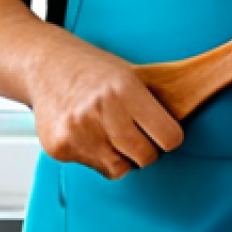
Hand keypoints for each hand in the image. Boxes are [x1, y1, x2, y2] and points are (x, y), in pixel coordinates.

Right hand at [26, 34, 183, 179]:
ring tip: (109, 130)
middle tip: (138, 134)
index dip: (170, 137)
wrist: (43, 64)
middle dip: (147, 150)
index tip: (165, 132)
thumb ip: (152, 103)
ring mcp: (77, 131)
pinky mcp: (59, 147)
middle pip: (145, 157)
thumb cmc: (92, 69)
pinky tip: (87, 132)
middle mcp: (100, 110)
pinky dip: (97, 156)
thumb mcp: (129, 74)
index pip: (169, 137)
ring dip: (121, 156)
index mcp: (124, 88)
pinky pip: (95, 168)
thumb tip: (188, 121)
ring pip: (120, 168)